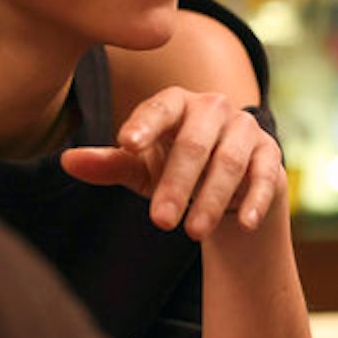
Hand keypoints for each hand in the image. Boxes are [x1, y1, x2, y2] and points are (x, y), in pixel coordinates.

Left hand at [61, 87, 283, 239]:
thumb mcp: (141, 169)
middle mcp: (214, 109)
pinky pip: (265, 175)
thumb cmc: (175, 171)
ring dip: (211, 199)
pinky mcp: (270, 155)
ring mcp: (245, 129)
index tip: (126, 143)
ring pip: (230, 162)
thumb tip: (67, 162)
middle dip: (177, 184)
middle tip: (160, 222)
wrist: (228, 189)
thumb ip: (109, 165)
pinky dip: (254, 200)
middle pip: (195, 143)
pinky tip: (243, 224)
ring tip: (193, 233)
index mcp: (177, 103)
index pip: (160, 107)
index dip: (144, 123)